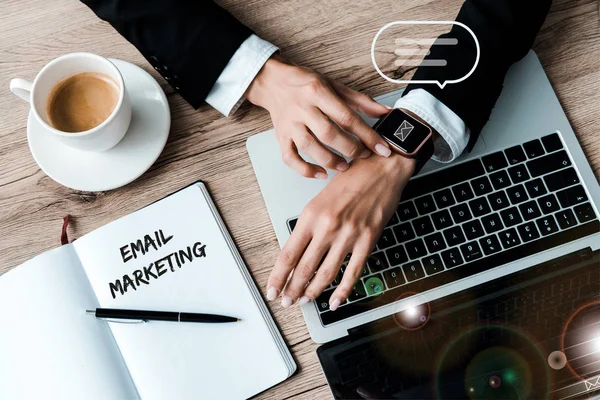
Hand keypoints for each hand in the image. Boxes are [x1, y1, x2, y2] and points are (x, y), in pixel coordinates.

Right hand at [245, 55, 391, 178]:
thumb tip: (384, 112)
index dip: (367, 135)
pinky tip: (321, 173)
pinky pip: (290, 158)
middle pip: (328, 134)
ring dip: (329, 161)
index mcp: (318, 92)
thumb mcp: (333, 85)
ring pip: (309, 147)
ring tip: (344, 166)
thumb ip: (360, 100)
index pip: (347, 117)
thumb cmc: (305, 84)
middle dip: (350, 149)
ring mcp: (289, 124)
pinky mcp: (280, 136)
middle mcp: (302, 108)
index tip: (382, 148)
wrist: (273, 82)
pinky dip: (305, 170)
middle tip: (363, 156)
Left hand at [265, 153, 415, 308]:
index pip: (288, 254)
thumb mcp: (320, 199)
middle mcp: (327, 227)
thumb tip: (299, 252)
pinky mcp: (367, 240)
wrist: (381, 168)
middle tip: (286, 302)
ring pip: (325, 274)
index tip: (273, 289)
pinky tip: (335, 301)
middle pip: (304, 268)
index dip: (279, 277)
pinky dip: (343, 291)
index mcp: (310, 215)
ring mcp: (348, 235)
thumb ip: (310, 226)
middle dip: (292, 289)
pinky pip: (353, 272)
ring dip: (313, 292)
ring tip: (305, 301)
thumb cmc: (351, 179)